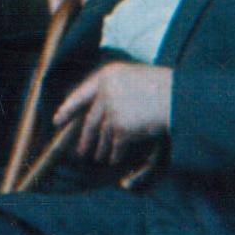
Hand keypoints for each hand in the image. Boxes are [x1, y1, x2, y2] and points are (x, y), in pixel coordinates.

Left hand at [50, 60, 170, 164]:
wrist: (177, 98)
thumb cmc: (162, 88)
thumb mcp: (133, 78)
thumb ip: (114, 90)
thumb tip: (97, 113)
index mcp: (107, 74)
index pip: (81, 93)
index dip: (68, 108)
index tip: (57, 120)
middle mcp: (106, 92)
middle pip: (90, 119)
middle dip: (85, 138)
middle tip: (80, 151)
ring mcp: (112, 110)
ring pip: (101, 135)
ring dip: (99, 149)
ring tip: (98, 158)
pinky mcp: (121, 128)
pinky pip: (114, 146)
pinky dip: (114, 154)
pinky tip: (114, 160)